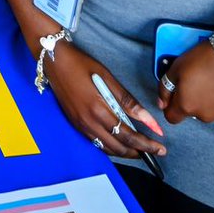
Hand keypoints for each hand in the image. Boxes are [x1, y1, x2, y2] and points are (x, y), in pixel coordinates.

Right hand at [45, 41, 166, 159]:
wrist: (53, 60)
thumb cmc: (80, 64)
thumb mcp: (107, 78)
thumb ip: (128, 101)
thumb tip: (149, 120)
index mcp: (98, 110)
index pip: (128, 135)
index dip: (146, 144)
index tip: (160, 148)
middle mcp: (88, 122)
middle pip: (118, 147)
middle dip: (139, 152)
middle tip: (154, 151)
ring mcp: (80, 124)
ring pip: (106, 148)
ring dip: (124, 151)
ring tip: (139, 149)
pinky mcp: (74, 123)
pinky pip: (96, 142)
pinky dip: (110, 146)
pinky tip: (118, 141)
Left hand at [156, 40, 213, 123]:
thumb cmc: (203, 60)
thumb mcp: (175, 69)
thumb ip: (164, 89)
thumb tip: (162, 104)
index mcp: (186, 106)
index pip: (173, 117)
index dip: (172, 107)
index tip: (178, 96)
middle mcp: (205, 116)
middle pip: (195, 113)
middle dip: (195, 101)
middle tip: (201, 83)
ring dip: (213, 103)